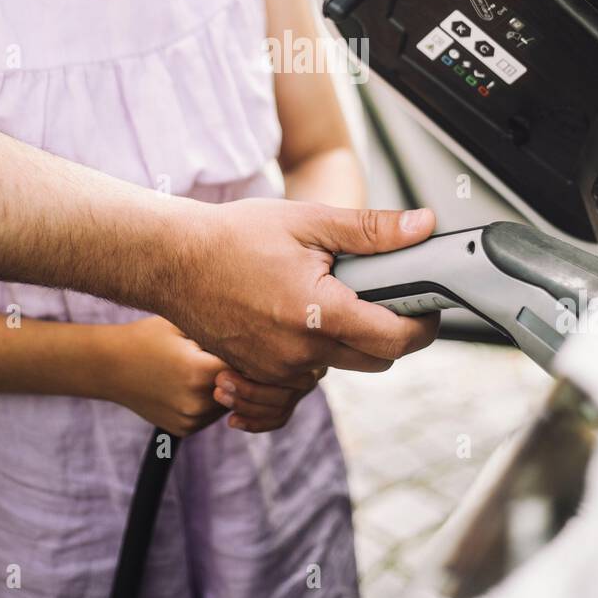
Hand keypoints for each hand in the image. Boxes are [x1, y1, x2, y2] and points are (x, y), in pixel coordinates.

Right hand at [101, 315, 325, 436]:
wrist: (107, 364)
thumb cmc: (151, 330)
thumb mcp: (190, 319)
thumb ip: (232, 328)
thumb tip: (285, 328)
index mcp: (204, 370)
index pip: (263, 373)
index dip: (289, 364)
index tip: (306, 352)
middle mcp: (200, 401)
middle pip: (258, 395)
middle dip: (279, 381)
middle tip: (299, 364)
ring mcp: (192, 419)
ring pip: (243, 405)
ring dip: (251, 388)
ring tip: (253, 363)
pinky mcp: (185, 429)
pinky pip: (221, 412)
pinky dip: (227, 396)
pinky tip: (216, 376)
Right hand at [163, 198, 440, 384]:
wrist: (170, 262)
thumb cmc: (234, 237)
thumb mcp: (308, 222)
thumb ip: (371, 230)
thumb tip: (423, 226)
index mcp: (319, 313)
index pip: (396, 338)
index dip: (423, 323)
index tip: (428, 304)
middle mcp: (300, 353)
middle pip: (376, 360)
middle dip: (390, 331)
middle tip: (382, 293)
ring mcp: (276, 370)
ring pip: (339, 366)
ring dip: (349, 340)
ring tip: (328, 295)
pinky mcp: (258, 375)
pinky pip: (304, 373)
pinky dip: (313, 348)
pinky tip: (296, 313)